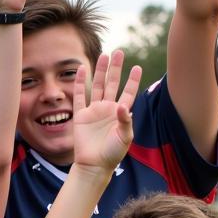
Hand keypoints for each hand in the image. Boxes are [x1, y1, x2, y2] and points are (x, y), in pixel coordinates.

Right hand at [71, 51, 139, 171]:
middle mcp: (108, 109)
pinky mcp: (81, 116)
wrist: (94, 165)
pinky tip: (82, 70)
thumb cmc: (112, 154)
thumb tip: (123, 105)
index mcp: (121, 113)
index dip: (133, 81)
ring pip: (98, 86)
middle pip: (113, 84)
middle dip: (116, 68)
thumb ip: (125, 120)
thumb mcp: (125, 137)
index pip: (128, 92)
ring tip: (104, 55)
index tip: (137, 68)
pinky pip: (80, 96)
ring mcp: (94, 111)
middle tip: (119, 52)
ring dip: (100, 71)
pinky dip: (80, 83)